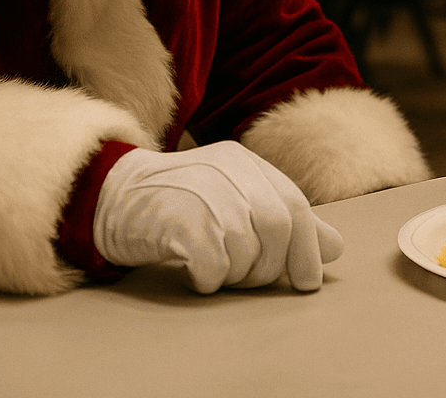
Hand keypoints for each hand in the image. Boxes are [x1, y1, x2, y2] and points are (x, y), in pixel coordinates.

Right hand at [92, 142, 343, 293]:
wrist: (110, 196)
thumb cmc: (178, 202)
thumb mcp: (234, 199)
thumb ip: (285, 219)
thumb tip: (335, 248)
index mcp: (245, 162)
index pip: (295, 205)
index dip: (306, 249)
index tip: (306, 282)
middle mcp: (227, 171)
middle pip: (278, 227)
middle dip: (271, 265)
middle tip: (248, 278)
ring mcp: (201, 192)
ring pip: (248, 249)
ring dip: (237, 274)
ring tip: (216, 270)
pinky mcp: (176, 220)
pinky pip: (214, 264)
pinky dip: (211, 278)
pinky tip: (197, 272)